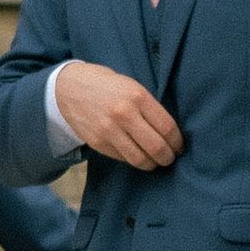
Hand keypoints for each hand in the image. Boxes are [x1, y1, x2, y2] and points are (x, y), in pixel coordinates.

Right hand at [51, 61, 183, 169]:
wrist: (69, 88)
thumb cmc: (108, 86)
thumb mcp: (132, 87)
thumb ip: (150, 108)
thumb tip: (171, 134)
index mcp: (137, 96)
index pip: (168, 128)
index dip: (178, 142)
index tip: (179, 146)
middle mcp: (123, 114)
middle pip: (157, 147)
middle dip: (169, 157)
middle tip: (171, 157)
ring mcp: (109, 130)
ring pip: (140, 159)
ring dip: (153, 164)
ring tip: (156, 161)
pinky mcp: (98, 143)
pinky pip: (124, 158)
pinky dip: (134, 160)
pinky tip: (137, 154)